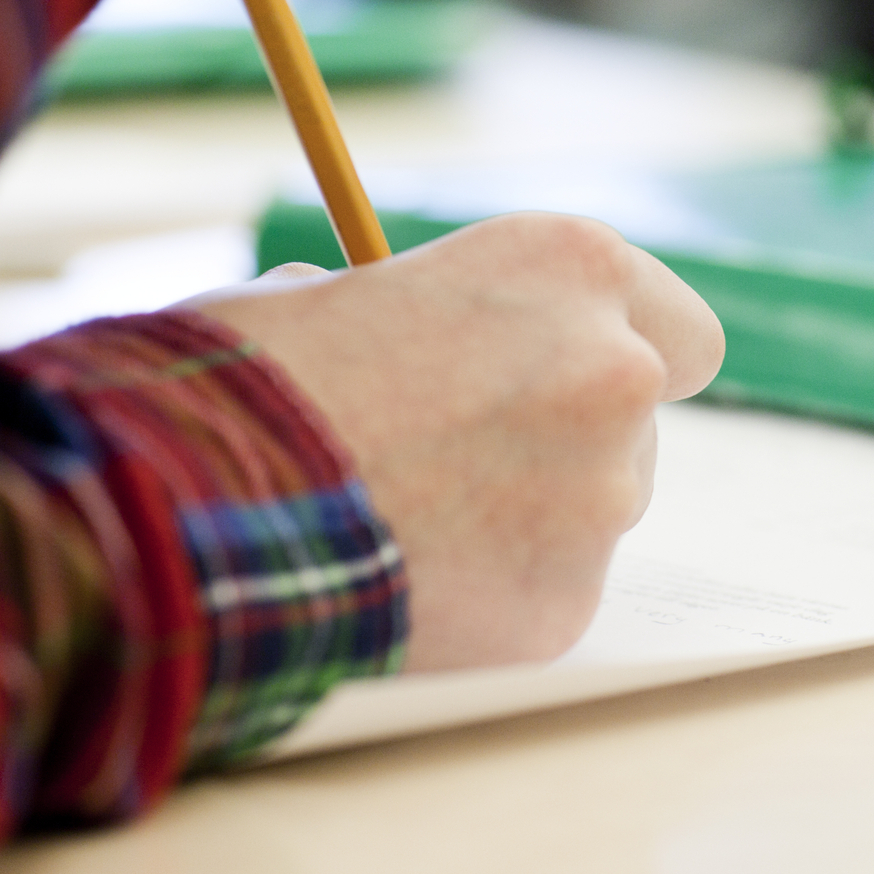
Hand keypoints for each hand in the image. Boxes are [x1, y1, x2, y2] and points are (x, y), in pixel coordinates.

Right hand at [184, 213, 723, 669]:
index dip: (625, 354)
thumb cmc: (248, 375)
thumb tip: (418, 330)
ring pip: (591, 512)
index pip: (679, 329)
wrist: (194, 500)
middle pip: (635, 424)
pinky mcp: (564, 605)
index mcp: (571, 267)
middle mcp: (615, 373)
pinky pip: (542, 594)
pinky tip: (399, 574)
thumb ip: (419, 307)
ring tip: (401, 514)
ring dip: (526, 516)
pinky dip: (488, 592)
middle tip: (459, 454)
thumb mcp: (339, 288)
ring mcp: (601, 499)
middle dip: (563, 438)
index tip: (574, 376)